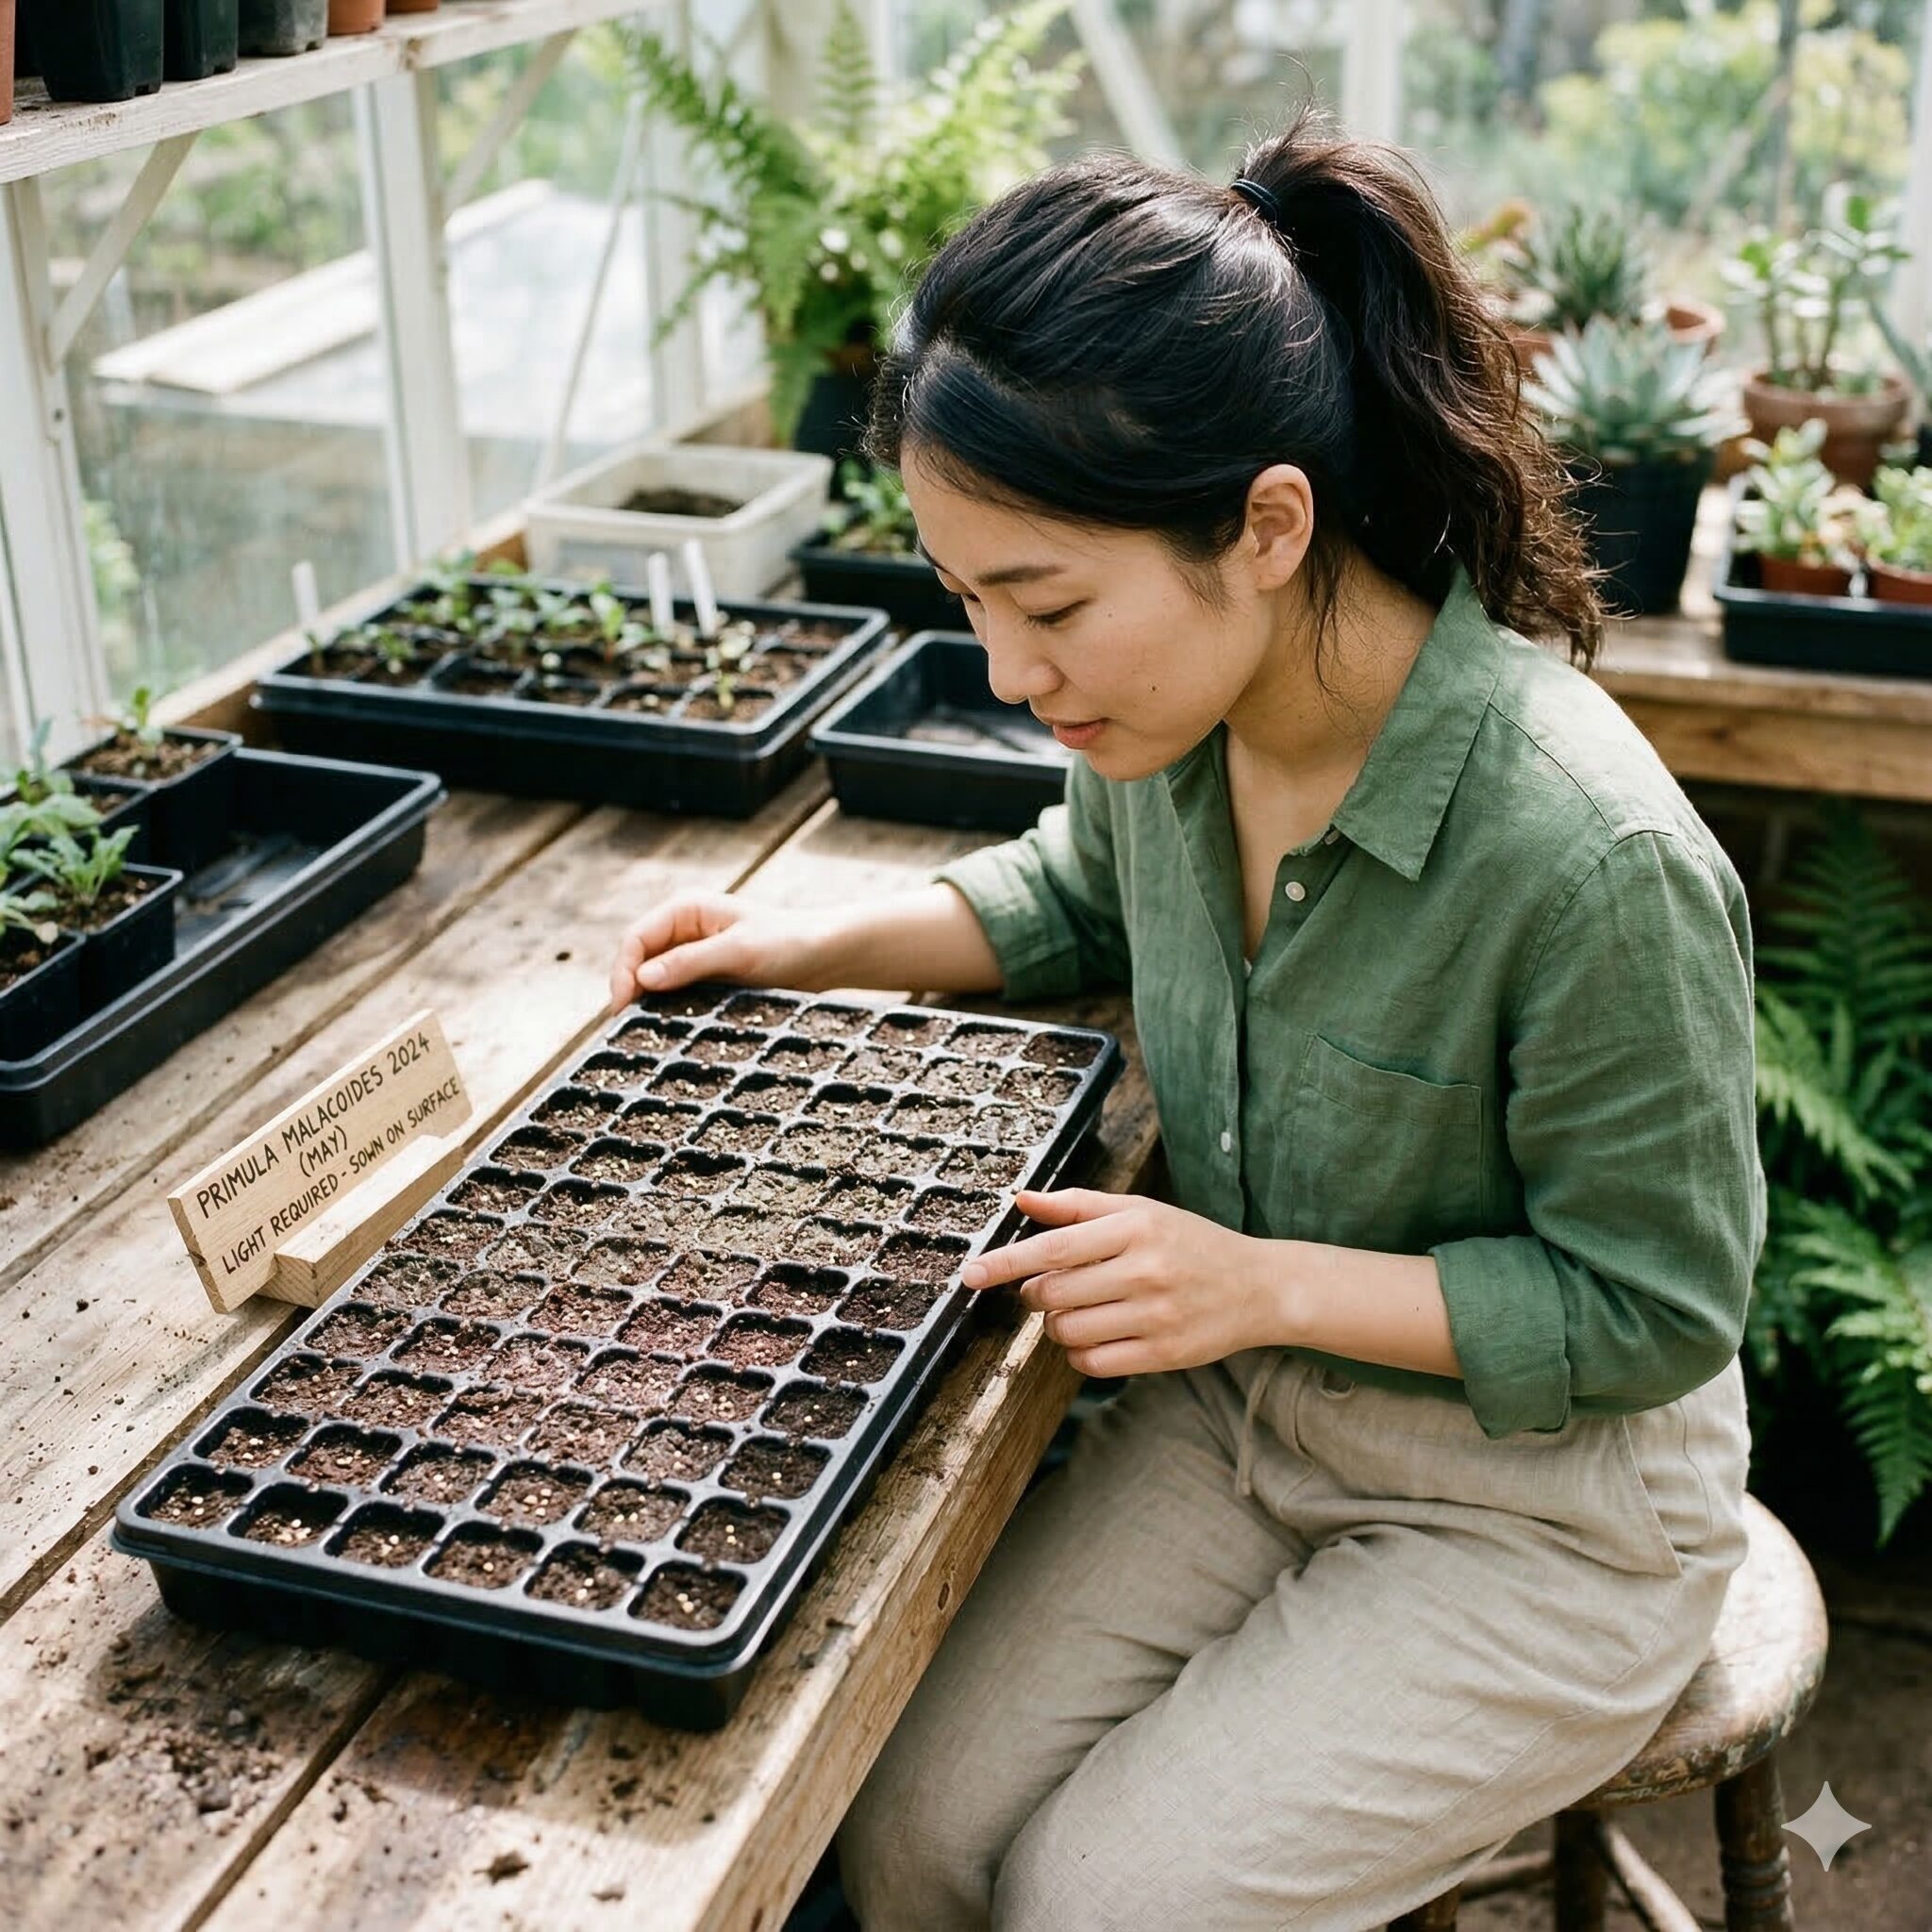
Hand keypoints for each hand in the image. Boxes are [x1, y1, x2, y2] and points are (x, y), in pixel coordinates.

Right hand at [608, 892, 834, 1010]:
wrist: (825, 956)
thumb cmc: (788, 942)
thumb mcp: (739, 951)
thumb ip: (690, 962)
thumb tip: (642, 978)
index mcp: (685, 909)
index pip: (636, 939)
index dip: (622, 973)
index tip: (622, 1008)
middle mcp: (683, 929)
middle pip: (638, 961)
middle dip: (629, 992)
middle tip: (624, 1029)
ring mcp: (692, 954)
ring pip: (653, 981)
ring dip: (646, 1004)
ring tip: (640, 1034)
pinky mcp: (705, 977)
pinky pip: (674, 994)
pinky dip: (667, 1010)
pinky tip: (666, 1031)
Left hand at [960, 1188, 1292, 1376]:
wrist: (1259, 1287)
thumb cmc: (1191, 1242)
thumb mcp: (1140, 1211)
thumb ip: (1078, 1206)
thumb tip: (1021, 1200)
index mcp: (1137, 1228)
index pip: (1054, 1247)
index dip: (1006, 1262)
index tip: (971, 1274)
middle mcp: (1146, 1271)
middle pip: (1053, 1295)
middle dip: (1036, 1295)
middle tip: (1051, 1287)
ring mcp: (1156, 1317)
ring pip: (1068, 1332)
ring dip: (1058, 1324)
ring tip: (1082, 1309)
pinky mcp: (1164, 1355)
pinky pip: (1092, 1364)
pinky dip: (1080, 1353)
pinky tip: (1097, 1335)